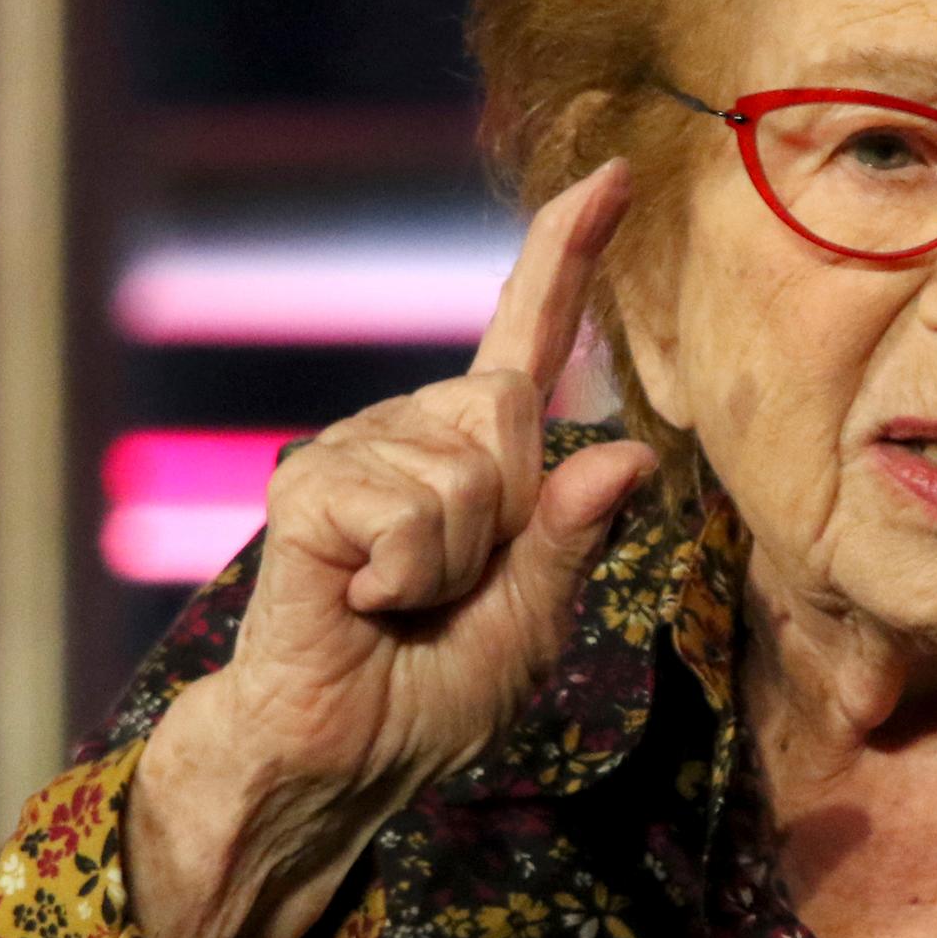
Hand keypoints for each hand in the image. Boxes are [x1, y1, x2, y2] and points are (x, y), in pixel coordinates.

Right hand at [126, 160, 651, 937]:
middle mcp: (411, 433)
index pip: (527, 338)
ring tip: (398, 606)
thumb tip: (631, 457)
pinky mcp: (305, 492)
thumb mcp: (533, 624)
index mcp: (477, 458)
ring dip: (454, 563)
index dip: (567, 255)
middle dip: (507, 520)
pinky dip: (404, 576)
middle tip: (447, 591)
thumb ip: (573, 539)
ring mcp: (351, 453)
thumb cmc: (429, 698)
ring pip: (464, 469)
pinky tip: (360, 604)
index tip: (615, 175)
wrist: (332, 762)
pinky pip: (404, 510)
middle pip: (507, 411)